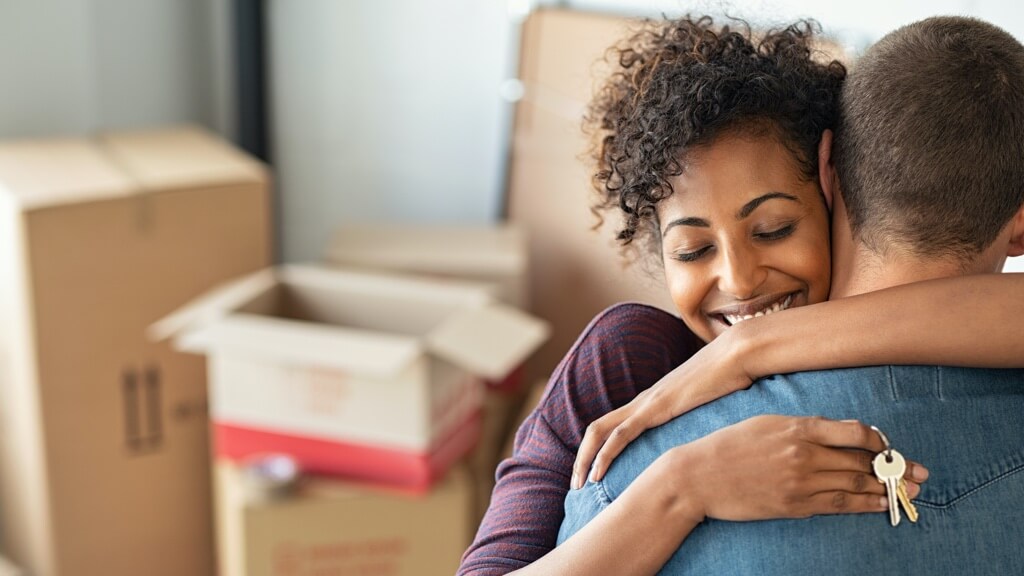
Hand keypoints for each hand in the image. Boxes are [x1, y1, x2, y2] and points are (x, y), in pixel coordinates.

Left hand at [573, 334, 753, 489]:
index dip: (597, 449)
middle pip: (597, 428)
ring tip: (579, 484)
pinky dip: (605, 454)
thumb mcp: (711, 405)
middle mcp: (643, 401)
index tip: (593, 474)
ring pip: (601, 431)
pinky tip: (598, 473)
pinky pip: (621, 433)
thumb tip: (711, 438)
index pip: (613, 426)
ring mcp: (647, 403)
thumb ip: (702, 419)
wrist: (737, 354)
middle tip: (575, 484)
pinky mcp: (656, 407)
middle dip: (581, 457)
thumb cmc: (730, 378)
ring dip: (585, 459)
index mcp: (652, 401)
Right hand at [667, 415, 928, 521]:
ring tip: (910, 491)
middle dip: (895, 468)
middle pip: (862, 461)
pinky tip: (880, 505)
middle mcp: (805, 454)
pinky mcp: (795, 505)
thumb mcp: (765, 423)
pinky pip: (838, 505)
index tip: (888, 445)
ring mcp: (801, 482)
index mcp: (798, 428)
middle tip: (920, 473)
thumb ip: (801, 427)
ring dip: (887, 489)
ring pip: (856, 485)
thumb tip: (834, 433)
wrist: (698, 476)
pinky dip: (864, 505)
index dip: (879, 440)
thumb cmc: (728, 445)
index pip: (855, 432)